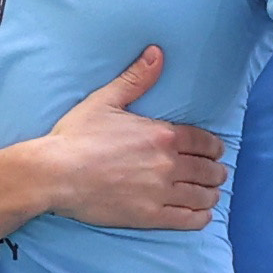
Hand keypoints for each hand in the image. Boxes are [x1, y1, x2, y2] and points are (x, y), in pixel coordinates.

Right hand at [20, 49, 222, 230]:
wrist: (55, 173)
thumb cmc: (76, 136)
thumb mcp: (106, 100)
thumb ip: (136, 79)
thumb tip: (157, 53)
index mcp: (162, 135)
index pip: (204, 142)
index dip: (214, 148)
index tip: (216, 152)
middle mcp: (168, 164)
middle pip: (208, 170)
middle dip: (216, 171)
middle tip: (217, 174)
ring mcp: (161, 192)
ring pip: (203, 195)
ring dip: (211, 193)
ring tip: (212, 194)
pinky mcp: (150, 216)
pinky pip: (188, 219)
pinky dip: (201, 217)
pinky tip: (202, 214)